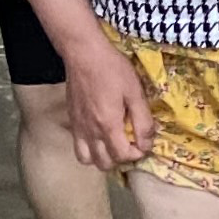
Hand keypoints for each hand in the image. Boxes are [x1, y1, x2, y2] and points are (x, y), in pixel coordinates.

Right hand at [59, 32, 153, 170]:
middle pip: (104, 164)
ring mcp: (78, 128)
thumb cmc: (112, 70)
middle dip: (120, 159)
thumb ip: (143, 121)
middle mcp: (91, 131)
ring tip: (113, 144)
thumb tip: (146, 144)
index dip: (137, 154)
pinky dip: (89, 150)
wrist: (84, 54)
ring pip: (88, 160)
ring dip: (102, 158)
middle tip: (129, 144)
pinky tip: (99, 137)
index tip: (143, 142)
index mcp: (108, 125)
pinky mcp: (71, 121)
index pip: (123, 156)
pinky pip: (77, 147)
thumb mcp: (135, 93)